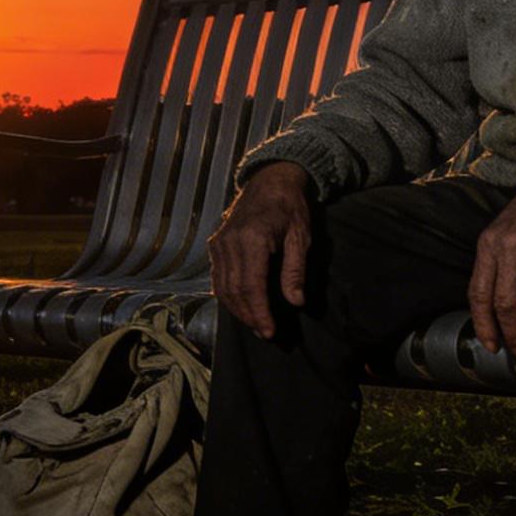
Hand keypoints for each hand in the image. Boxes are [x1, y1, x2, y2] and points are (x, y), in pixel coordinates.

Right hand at [209, 162, 312, 339]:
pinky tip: (242, 306)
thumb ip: (295, 270)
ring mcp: (219, 243)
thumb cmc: (290, 208)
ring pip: (222, 287)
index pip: (252, 287)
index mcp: (252, 239)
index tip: (270, 332)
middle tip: (266, 334)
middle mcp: (229, 242)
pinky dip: (227, 296)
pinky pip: (217, 278)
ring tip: (255, 324)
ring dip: (237, 310)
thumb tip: (296, 302)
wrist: (270, 180)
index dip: (259, 313)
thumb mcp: (301, 237)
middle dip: (249, 316)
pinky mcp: (215, 244)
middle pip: (234, 291)